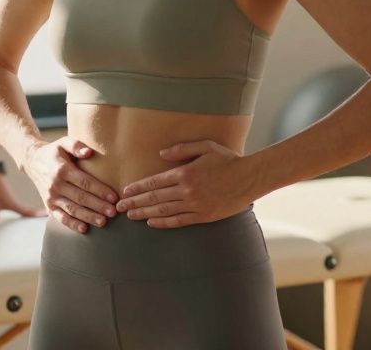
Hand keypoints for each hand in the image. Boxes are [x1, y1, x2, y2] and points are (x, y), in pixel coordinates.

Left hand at [0, 172, 45, 222]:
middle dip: (36, 213)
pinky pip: (17, 205)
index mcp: (14, 205)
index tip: (47, 214)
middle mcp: (15, 202)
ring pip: (22, 207)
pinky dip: (21, 208)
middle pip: (28, 210)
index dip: (37, 214)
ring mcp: (12, 199)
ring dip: (29, 211)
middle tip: (47, 215)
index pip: (27, 212)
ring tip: (36, 215)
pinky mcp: (7, 196)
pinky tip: (19, 211)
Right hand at [22, 136, 117, 234]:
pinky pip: (60, 217)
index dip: (100, 190)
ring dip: (88, 217)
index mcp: (62, 170)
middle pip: (80, 198)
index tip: (114, 197)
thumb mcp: (63, 142)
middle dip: (98, 206)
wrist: (32, 162)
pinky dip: (71, 224)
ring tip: (103, 222)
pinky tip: (84, 229)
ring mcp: (51, 197)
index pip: (84, 182)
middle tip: (113, 212)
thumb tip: (89, 153)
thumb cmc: (54, 152)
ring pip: (72, 209)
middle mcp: (55, 185)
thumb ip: (76, 145)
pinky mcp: (48, 206)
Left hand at [116, 140, 259, 228]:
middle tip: (119, 207)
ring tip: (130, 216)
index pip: (155, 182)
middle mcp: (188, 190)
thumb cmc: (228, 160)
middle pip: (155, 198)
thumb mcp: (205, 147)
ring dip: (145, 213)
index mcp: (186, 172)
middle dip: (135, 202)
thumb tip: (160, 155)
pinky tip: (151, 222)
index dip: (138, 188)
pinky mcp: (204, 215)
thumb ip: (181, 149)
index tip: (125, 191)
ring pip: (164, 210)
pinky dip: (164, 222)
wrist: (251, 178)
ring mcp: (196, 204)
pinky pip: (179, 221)